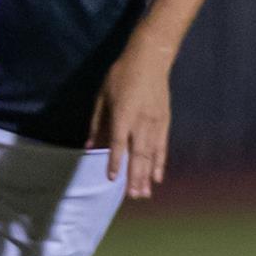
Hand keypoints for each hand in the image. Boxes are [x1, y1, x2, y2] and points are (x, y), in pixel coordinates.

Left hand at [86, 40, 174, 198]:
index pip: (119, 143)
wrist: (150, 59)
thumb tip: (90, 145)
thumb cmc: (121, 75)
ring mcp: (155, 123)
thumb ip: (97, 122)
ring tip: (144, 193)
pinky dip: (160, 163)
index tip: (112, 178)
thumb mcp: (102, 96)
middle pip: (138, 154)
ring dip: (147, 175)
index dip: (115, 161)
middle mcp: (141, 121)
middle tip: (133, 196)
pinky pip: (162, 146)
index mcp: (123, 114)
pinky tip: (158, 177)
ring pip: (151, 154)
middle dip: (135, 176)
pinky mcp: (164, 121)